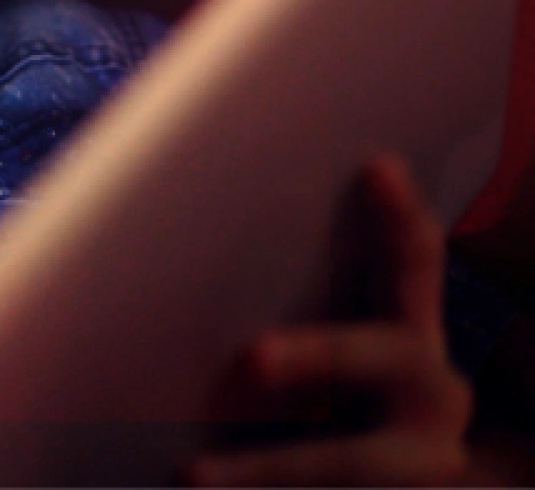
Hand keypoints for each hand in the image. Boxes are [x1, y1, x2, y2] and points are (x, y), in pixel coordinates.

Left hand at [186, 156, 476, 486]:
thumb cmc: (360, 403)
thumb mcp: (360, 344)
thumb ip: (330, 287)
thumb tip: (272, 203)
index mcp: (414, 343)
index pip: (415, 267)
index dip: (402, 218)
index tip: (376, 167)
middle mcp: (433, 400)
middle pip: (390, 360)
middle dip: (320, 353)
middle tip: (252, 355)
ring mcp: (424, 468)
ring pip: (355, 467)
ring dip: (268, 472)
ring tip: (192, 477)